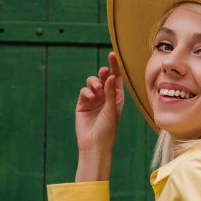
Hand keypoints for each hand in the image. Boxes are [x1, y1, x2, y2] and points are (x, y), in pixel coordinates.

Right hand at [74, 52, 124, 180]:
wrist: (94, 144)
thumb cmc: (108, 130)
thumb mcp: (112, 110)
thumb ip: (111, 93)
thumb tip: (111, 76)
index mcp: (117, 97)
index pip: (116, 78)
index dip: (114, 66)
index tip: (112, 55)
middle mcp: (106, 97)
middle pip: (104, 78)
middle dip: (103, 73)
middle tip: (103, 71)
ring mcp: (94, 99)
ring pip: (92, 82)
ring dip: (94, 82)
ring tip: (96, 89)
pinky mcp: (82, 104)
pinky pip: (84, 91)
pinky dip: (86, 92)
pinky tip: (90, 97)